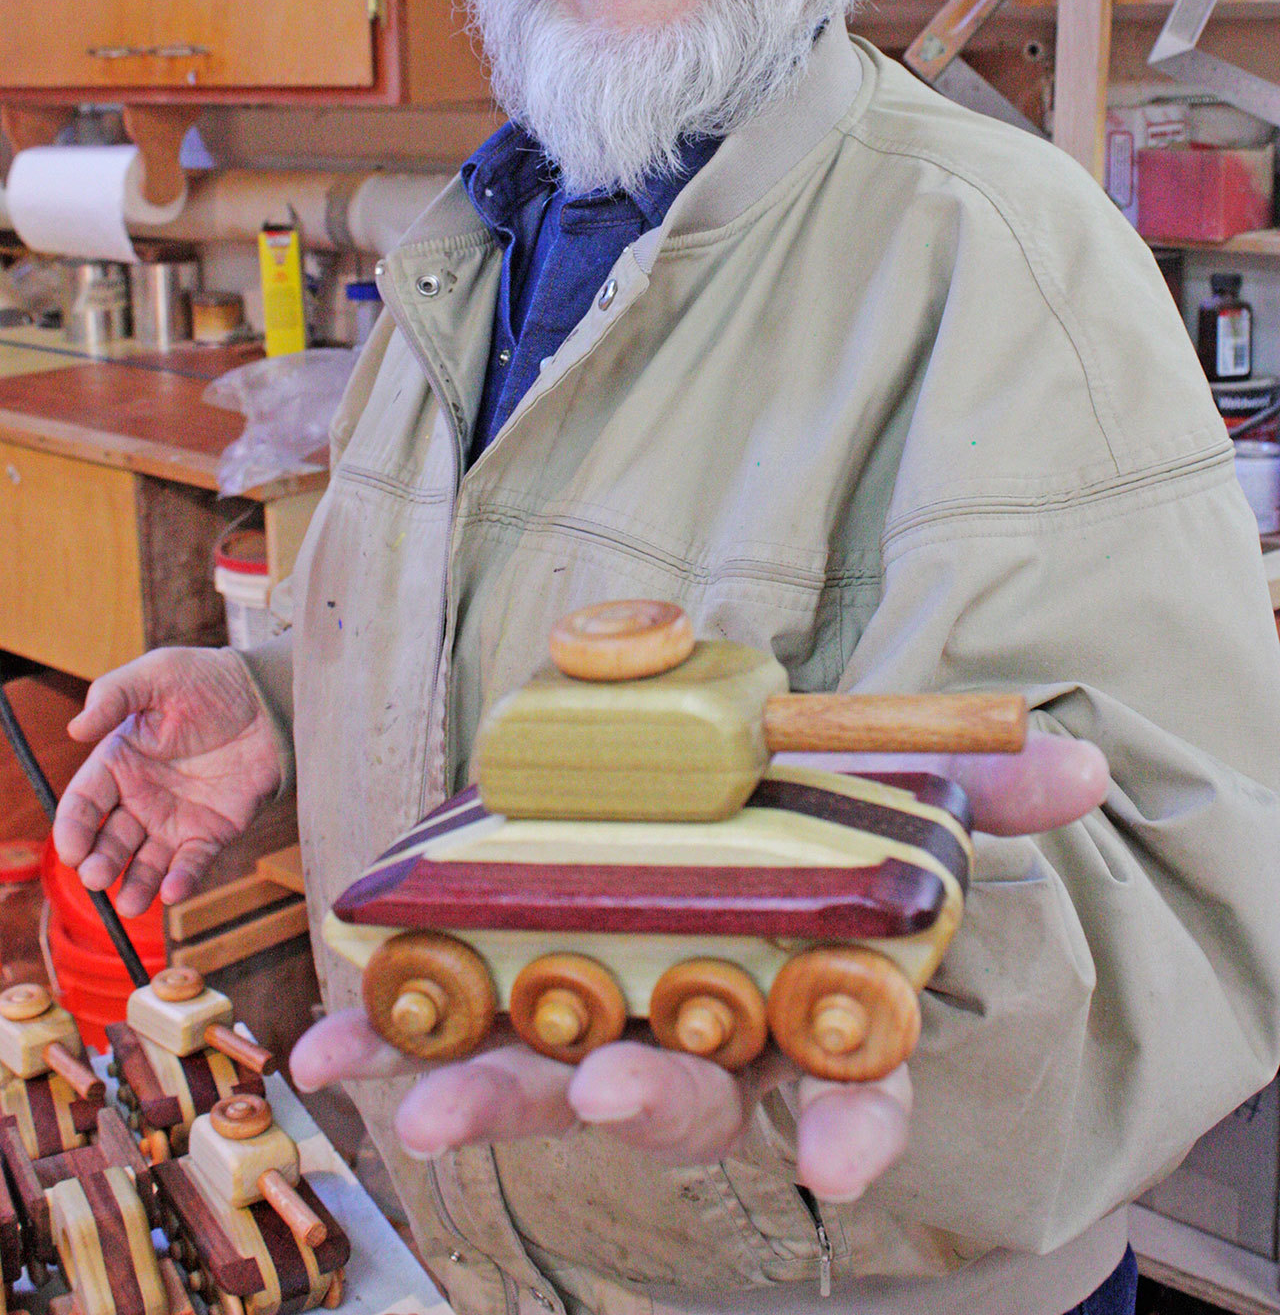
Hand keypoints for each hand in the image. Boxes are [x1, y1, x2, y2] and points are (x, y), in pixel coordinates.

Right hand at [52, 646, 281, 915]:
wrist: (269, 695)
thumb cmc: (209, 679)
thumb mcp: (159, 673)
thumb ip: (115, 695)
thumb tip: (75, 728)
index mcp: (119, 762)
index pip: (83, 803)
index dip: (72, 828)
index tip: (71, 849)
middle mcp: (141, 796)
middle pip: (109, 840)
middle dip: (99, 864)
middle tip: (96, 877)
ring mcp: (176, 817)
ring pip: (146, 862)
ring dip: (135, 885)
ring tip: (130, 902)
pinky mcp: (213, 830)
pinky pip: (193, 862)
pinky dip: (182, 880)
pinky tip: (174, 891)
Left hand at [292, 733, 1108, 1200]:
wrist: (700, 812)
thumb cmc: (808, 824)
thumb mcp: (890, 797)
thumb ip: (977, 789)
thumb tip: (1083, 771)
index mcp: (803, 1006)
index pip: (848, 1086)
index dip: (850, 1124)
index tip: (840, 1162)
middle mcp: (706, 1038)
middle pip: (688, 1097)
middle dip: (648, 1102)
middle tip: (611, 1089)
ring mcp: (604, 1020)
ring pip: (557, 1078)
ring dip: (490, 1088)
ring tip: (423, 1099)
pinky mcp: (514, 990)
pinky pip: (452, 1026)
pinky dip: (391, 1038)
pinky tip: (330, 1052)